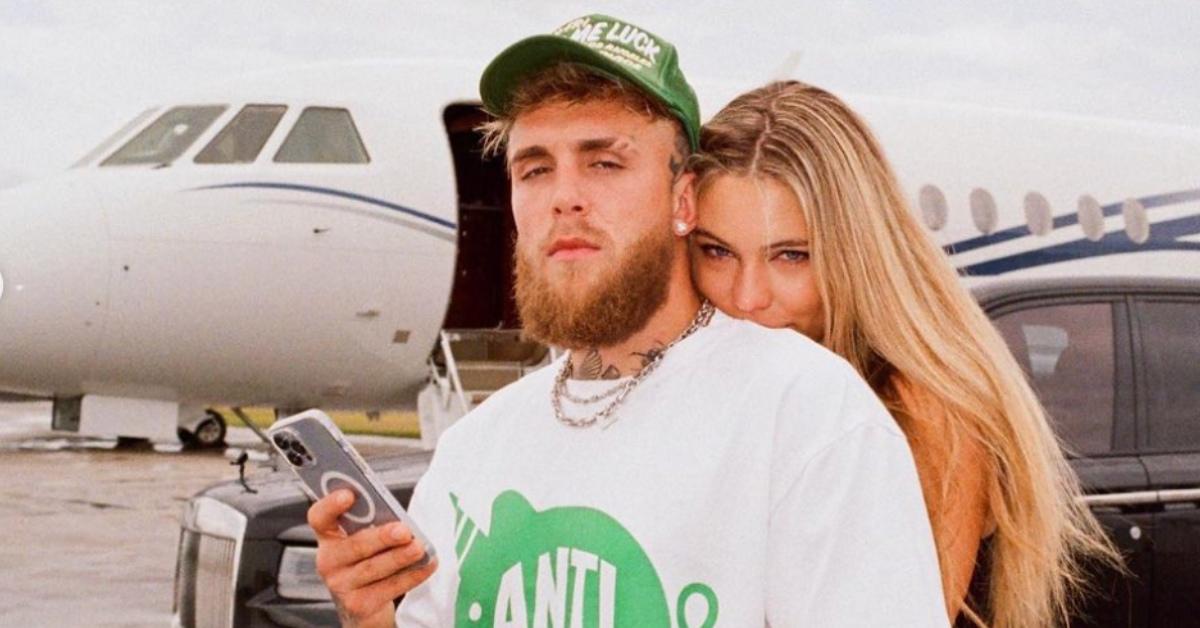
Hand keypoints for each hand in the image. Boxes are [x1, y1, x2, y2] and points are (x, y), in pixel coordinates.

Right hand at [307, 489, 437, 626]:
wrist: (364, 603)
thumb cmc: (368, 559)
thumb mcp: (366, 537)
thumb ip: (373, 523)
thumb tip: (397, 516)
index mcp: (329, 536)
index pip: (320, 517)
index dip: (330, 505)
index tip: (349, 494)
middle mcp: (329, 560)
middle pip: (355, 545)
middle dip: (382, 537)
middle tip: (404, 531)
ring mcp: (341, 584)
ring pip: (373, 568)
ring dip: (399, 557)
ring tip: (419, 548)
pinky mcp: (359, 604)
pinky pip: (388, 588)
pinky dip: (411, 576)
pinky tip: (426, 565)